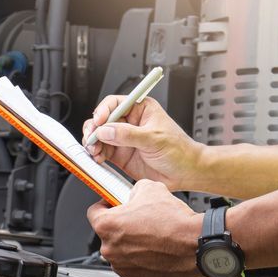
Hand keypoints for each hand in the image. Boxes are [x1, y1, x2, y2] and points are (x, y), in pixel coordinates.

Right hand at [82, 96, 204, 191]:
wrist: (186, 173)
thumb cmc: (179, 150)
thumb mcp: (154, 138)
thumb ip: (128, 135)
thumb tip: (106, 130)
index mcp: (140, 109)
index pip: (115, 104)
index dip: (103, 111)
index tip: (99, 121)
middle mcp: (130, 123)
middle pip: (103, 121)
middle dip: (93, 129)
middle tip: (91, 138)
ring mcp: (124, 140)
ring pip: (99, 137)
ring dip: (93, 143)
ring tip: (94, 151)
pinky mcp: (121, 155)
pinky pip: (103, 152)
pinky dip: (96, 155)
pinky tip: (98, 158)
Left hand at [86, 179, 201, 276]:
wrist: (196, 245)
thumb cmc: (175, 221)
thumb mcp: (150, 188)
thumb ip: (133, 191)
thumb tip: (132, 194)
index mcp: (107, 225)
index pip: (93, 212)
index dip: (105, 206)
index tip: (112, 205)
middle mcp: (110, 249)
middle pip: (108, 233)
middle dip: (121, 226)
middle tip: (139, 220)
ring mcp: (121, 266)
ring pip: (120, 250)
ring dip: (130, 243)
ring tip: (151, 235)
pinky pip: (131, 265)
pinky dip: (139, 258)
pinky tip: (155, 249)